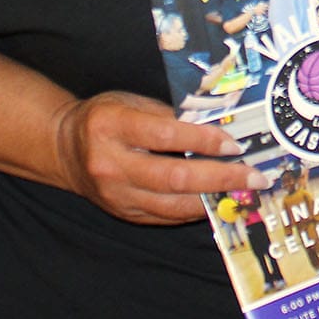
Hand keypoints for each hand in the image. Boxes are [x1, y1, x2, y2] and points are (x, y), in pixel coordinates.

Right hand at [52, 90, 265, 224]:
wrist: (64, 148)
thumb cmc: (105, 117)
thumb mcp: (131, 102)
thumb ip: (169, 115)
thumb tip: (218, 126)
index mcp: (112, 125)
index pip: (165, 135)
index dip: (203, 140)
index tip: (234, 144)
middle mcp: (110, 163)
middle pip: (173, 177)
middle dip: (220, 178)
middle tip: (254, 177)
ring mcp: (115, 194)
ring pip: (171, 204)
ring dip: (213, 199)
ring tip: (243, 193)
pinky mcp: (122, 213)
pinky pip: (164, 216)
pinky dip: (194, 210)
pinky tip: (216, 201)